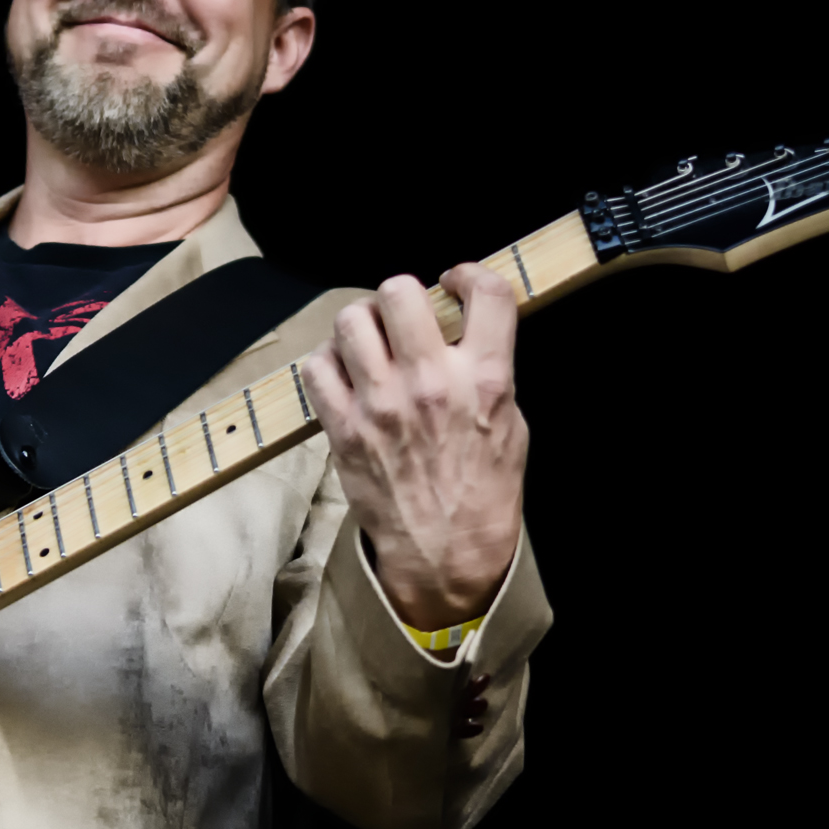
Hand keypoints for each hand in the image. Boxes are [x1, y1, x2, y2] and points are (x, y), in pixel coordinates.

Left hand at [300, 264, 528, 630]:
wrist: (445, 554)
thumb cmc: (483, 492)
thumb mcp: (511, 424)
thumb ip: (488, 370)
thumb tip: (465, 328)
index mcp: (484, 380)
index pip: (486, 293)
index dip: (469, 274)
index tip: (456, 282)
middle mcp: (430, 384)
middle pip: (400, 291)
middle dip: (402, 295)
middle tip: (404, 316)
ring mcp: (381, 405)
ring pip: (350, 320)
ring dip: (361, 325)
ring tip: (370, 342)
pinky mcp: (342, 428)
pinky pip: (317, 366)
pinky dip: (328, 363)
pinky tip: (345, 375)